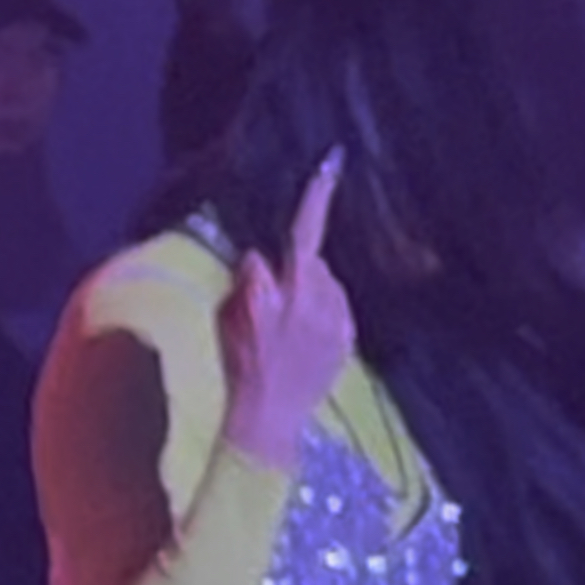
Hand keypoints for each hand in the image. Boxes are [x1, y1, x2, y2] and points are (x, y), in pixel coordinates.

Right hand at [220, 146, 353, 470]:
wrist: (269, 418)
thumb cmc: (245, 365)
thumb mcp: (237, 317)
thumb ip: (253, 282)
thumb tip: (261, 257)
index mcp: (296, 291)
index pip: (306, 235)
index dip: (316, 199)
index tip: (331, 165)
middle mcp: (326, 304)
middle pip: (316, 264)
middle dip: (299, 268)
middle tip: (273, 294)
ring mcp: (340, 325)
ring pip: (329, 288)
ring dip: (311, 292)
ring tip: (285, 322)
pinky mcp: (346, 344)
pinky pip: (338, 312)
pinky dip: (322, 313)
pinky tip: (301, 336)